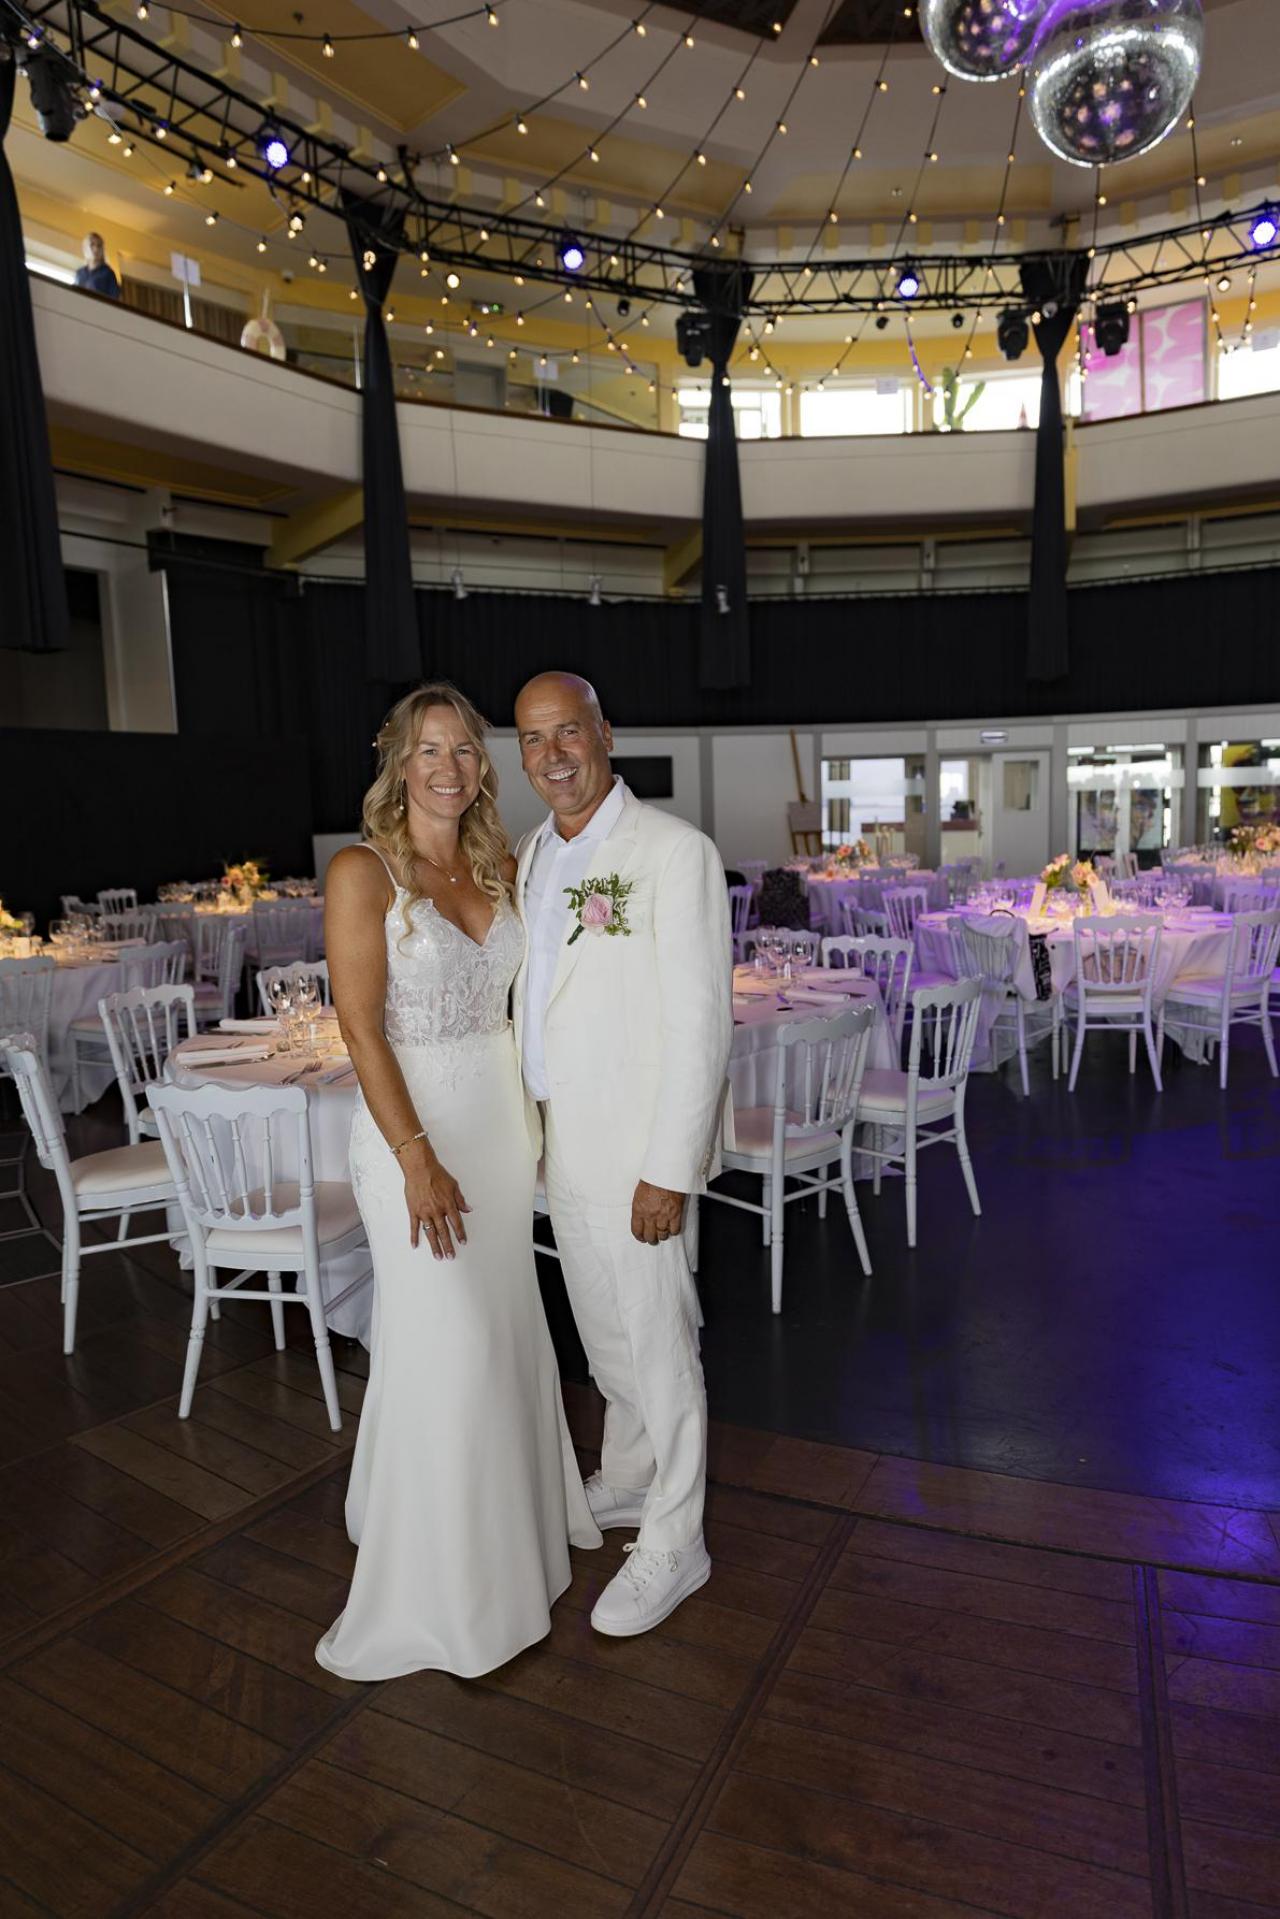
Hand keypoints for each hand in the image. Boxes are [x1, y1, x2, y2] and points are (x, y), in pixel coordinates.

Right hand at [402, 1143, 469, 1259]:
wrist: (420, 1168)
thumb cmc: (437, 1175)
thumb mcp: (453, 1185)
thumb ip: (460, 1200)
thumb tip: (468, 1210)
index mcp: (448, 1205)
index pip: (456, 1223)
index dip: (460, 1234)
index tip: (462, 1242)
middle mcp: (437, 1211)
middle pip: (444, 1232)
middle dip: (448, 1246)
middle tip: (450, 1256)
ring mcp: (424, 1213)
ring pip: (431, 1233)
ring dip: (435, 1246)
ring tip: (438, 1256)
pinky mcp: (414, 1211)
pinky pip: (414, 1227)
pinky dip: (414, 1237)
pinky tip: (415, 1245)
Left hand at [631, 1179, 683, 1245]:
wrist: (667, 1172)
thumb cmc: (653, 1178)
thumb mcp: (639, 1193)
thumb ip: (640, 1207)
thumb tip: (641, 1215)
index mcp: (639, 1210)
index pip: (637, 1230)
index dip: (640, 1237)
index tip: (642, 1238)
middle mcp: (650, 1215)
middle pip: (650, 1236)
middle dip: (651, 1239)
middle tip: (653, 1239)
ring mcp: (663, 1216)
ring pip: (663, 1235)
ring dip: (663, 1236)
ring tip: (664, 1233)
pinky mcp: (676, 1214)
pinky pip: (675, 1230)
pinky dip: (674, 1231)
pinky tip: (673, 1228)